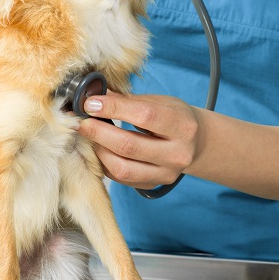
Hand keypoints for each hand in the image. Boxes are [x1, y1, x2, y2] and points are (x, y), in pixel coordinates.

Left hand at [76, 92, 204, 189]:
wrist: (197, 144)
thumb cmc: (175, 118)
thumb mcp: (161, 102)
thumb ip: (129, 101)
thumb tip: (94, 95)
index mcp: (183, 126)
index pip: (145, 116)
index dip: (113, 108)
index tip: (90, 103)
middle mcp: (177, 154)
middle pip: (129, 146)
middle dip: (98, 132)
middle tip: (81, 121)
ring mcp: (166, 173)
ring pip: (122, 168)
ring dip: (99, 150)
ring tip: (90, 135)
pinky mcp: (153, 184)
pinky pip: (121, 178)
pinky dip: (105, 162)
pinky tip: (100, 148)